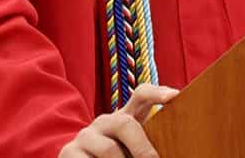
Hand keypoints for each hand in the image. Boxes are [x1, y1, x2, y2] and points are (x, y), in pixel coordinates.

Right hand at [59, 83, 178, 157]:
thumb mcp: (130, 149)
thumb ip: (146, 143)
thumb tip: (173, 148)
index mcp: (124, 118)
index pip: (141, 95)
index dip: (157, 93)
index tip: (174, 96)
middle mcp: (104, 122)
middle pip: (125, 123)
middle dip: (143, 149)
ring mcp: (85, 136)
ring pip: (109, 149)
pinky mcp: (69, 152)